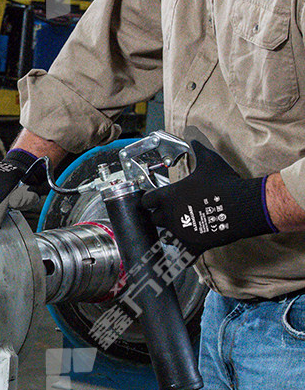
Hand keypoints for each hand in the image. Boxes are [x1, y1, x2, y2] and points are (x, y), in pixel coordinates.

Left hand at [141, 140, 276, 255]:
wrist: (244, 205)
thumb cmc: (224, 182)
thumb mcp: (208, 161)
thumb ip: (197, 149)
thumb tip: (193, 137)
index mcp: (169, 196)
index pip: (146, 200)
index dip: (149, 200)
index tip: (152, 200)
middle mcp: (170, 215)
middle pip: (154, 219)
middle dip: (159, 216)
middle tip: (169, 212)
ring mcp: (180, 232)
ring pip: (165, 236)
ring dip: (170, 232)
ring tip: (179, 227)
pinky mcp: (193, 245)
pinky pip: (182, 252)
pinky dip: (183, 251)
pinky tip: (187, 248)